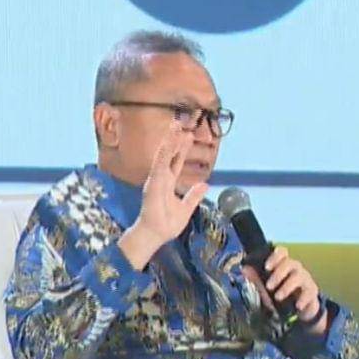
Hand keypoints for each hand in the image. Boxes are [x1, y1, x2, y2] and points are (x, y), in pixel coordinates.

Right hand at [118, 123, 208, 269]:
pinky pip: (158, 167)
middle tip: (180, 123)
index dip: (181, 148)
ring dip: (169, 142)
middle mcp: (161, 178)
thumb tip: (205, 184)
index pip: (176, 161)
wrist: (156, 235)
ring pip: (163, 156)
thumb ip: (194, 195)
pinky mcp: (153, 185)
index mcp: (168, 182)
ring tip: (175, 128)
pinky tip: (166, 144)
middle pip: (169, 154)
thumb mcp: (186, 208)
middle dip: (174, 139)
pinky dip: (162, 156)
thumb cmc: (167, 224)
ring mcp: (157, 181)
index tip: (187, 134)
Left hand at [242, 246, 326, 334]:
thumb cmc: (281, 295)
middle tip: (268, 286)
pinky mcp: (312, 292)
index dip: (275, 256)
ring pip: (299, 276)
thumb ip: (257, 279)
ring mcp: (305, 279)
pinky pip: (309, 292)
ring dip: (287, 287)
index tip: (266, 267)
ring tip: (278, 297)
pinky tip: (296, 306)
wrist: (299, 311)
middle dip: (278, 274)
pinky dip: (302, 299)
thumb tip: (244, 269)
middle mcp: (296, 269)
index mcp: (284, 265)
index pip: (282, 252)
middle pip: (290, 263)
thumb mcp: (267, 288)